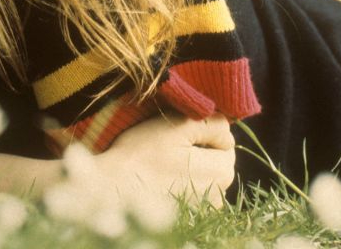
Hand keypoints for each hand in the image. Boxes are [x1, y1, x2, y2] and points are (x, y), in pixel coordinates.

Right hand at [93, 113, 235, 206]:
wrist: (112, 190)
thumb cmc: (142, 154)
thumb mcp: (177, 126)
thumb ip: (211, 124)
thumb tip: (227, 133)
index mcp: (219, 172)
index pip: (227, 145)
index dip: (207, 133)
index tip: (183, 133)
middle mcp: (216, 196)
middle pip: (220, 164)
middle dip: (204, 152)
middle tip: (173, 146)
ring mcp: (201, 209)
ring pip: (208, 179)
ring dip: (194, 168)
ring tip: (166, 163)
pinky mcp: (186, 217)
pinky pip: (194, 194)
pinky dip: (184, 184)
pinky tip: (163, 179)